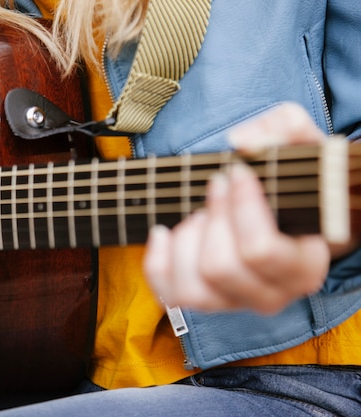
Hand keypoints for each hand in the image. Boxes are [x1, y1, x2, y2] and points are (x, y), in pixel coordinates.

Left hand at [143, 103, 334, 313]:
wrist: (284, 212)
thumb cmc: (290, 178)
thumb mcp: (298, 142)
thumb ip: (282, 129)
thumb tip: (240, 142)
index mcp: (304, 264)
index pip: (261, 250)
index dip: (239, 207)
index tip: (234, 172)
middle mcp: (272, 294)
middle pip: (220, 268)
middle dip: (210, 217)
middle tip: (216, 187)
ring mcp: (236, 302)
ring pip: (193, 290)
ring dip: (186, 241)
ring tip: (198, 213)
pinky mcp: (205, 301)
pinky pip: (169, 294)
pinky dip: (158, 262)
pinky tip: (164, 232)